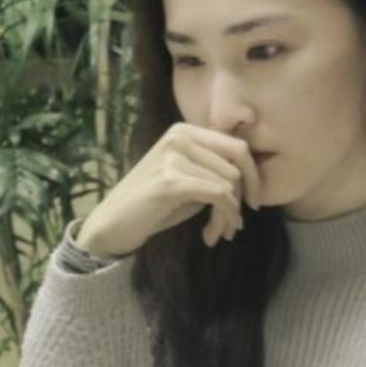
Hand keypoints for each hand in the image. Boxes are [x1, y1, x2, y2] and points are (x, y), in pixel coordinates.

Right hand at [74, 123, 261, 258]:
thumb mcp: (188, 180)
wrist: (112, 224)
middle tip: (234, 225)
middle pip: (237, 164)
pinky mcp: (171, 180)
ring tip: (218, 234)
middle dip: (242, 199)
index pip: (237, 146)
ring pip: (229, 183)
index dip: (253, 176)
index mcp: (185, 131)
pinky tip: (211, 236)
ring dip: (229, 215)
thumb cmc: (152, 206)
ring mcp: (174, 156)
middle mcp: (180, 136)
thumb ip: (214, 171)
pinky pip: (219, 195)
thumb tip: (253, 180)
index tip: (252, 203)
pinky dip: (224, 218)